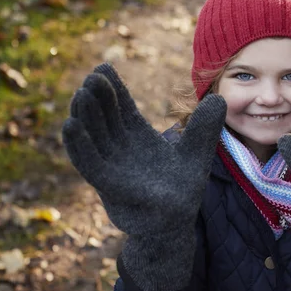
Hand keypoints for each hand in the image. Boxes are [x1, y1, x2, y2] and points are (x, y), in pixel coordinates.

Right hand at [62, 63, 225, 290]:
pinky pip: (89, 163)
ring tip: (81, 95)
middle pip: (105, 117)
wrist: (174, 224)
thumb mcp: (196, 154)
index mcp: (138, 136)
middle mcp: (121, 148)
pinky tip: (71, 125)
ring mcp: (112, 165)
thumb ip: (205, 128)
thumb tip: (220, 99)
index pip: (121, 107)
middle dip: (98, 98)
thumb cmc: (182, 188)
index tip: (103, 67)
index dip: (113, 88)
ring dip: (85, 117)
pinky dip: (79, 146)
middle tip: (93, 78)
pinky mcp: (108, 186)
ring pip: (93, 137)